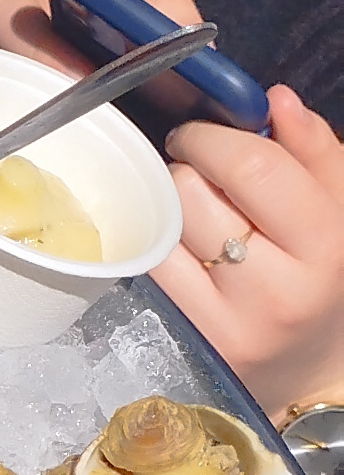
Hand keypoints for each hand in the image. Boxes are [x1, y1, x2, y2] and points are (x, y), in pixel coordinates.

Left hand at [154, 88, 343, 422]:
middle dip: (188, 171)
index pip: (255, 167)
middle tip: (198, 176)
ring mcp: (230, 323)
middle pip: (196, 191)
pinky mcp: (191, 341)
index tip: (201, 136)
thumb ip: (316, 152)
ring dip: (170, 208)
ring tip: (194, 218)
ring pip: (165, 226)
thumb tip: (277, 100)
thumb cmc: (322, 279)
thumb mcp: (339, 213)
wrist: (309, 374)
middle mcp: (279, 289)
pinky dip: (157, 247)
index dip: (214, 138)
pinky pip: (150, 267)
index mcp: (327, 246)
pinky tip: (179, 252)